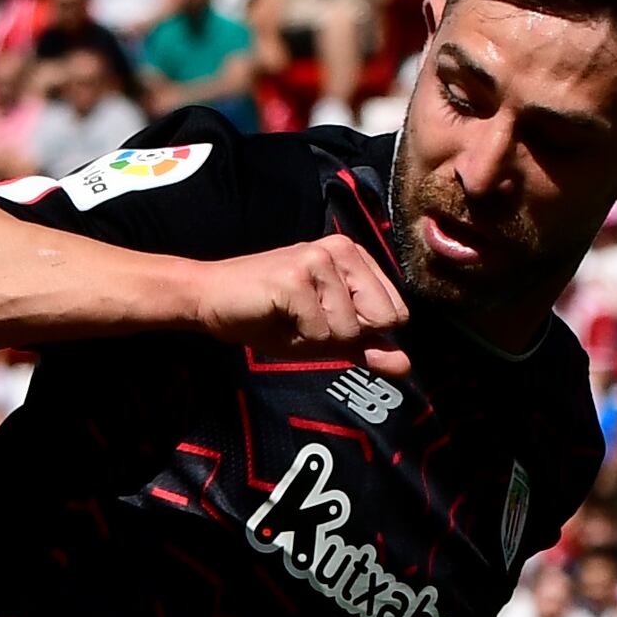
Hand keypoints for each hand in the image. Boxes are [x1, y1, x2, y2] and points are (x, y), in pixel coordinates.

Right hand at [184, 234, 412, 370]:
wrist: (210, 300)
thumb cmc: (267, 316)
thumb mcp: (324, 335)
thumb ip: (366, 347)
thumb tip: (405, 367)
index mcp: (355, 256)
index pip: (394, 312)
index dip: (361, 332)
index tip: (324, 320)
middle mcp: (342, 250)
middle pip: (379, 321)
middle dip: (342, 337)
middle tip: (305, 321)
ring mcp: (320, 260)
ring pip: (349, 330)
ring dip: (314, 340)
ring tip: (287, 319)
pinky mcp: (297, 277)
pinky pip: (320, 333)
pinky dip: (297, 340)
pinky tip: (276, 318)